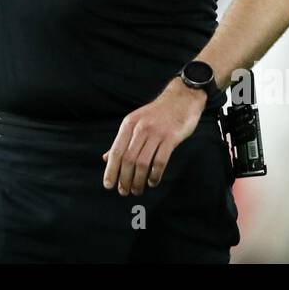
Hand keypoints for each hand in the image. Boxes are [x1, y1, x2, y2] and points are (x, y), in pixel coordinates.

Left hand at [102, 79, 206, 195]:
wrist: (182, 97)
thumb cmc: (158, 113)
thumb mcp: (136, 121)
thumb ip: (122, 140)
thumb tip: (106, 158)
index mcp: (128, 124)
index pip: (116, 151)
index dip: (111, 170)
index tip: (109, 185)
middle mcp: (140, 128)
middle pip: (128, 159)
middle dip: (124, 179)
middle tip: (124, 192)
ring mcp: (156, 133)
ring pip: (142, 163)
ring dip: (138, 181)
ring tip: (137, 190)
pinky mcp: (171, 137)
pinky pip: (160, 161)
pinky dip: (154, 175)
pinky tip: (152, 181)